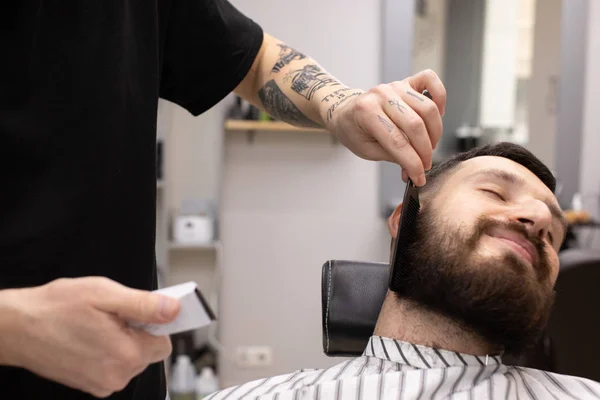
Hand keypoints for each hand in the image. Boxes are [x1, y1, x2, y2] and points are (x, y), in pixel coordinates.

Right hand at [0, 277, 179, 397]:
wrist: (18, 327)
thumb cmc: (56, 308)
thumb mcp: (105, 294)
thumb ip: (145, 305)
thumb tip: (173, 309)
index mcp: (127, 354)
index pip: (165, 342)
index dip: (154, 323)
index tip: (139, 312)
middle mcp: (117, 375)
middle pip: (149, 352)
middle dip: (137, 332)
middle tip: (112, 316)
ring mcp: (103, 382)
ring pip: (132, 359)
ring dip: (122, 341)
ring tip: (97, 326)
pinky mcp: (90, 385)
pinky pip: (114, 366)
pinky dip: (108, 351)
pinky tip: (89, 337)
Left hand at [324, 69, 445, 186]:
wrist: (346, 112)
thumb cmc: (354, 132)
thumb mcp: (367, 150)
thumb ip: (392, 157)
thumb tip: (414, 170)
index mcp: (366, 111)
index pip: (397, 141)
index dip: (412, 163)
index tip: (420, 177)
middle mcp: (382, 95)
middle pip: (415, 125)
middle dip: (424, 151)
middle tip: (425, 165)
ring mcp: (395, 86)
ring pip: (427, 108)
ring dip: (434, 132)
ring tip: (428, 147)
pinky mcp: (406, 82)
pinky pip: (430, 80)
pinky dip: (440, 97)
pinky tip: (439, 113)